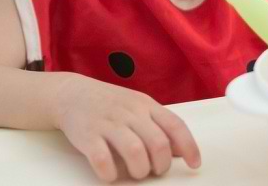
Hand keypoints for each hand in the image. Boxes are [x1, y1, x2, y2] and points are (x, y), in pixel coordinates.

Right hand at [51, 74, 200, 181]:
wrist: (72, 93)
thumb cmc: (111, 104)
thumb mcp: (139, 107)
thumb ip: (159, 126)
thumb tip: (180, 150)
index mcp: (147, 105)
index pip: (175, 125)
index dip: (189, 146)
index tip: (195, 164)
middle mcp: (130, 112)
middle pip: (158, 142)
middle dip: (161, 165)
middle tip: (155, 170)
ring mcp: (108, 123)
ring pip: (134, 151)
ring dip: (140, 170)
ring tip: (137, 173)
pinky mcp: (87, 135)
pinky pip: (102, 159)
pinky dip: (110, 173)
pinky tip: (111, 174)